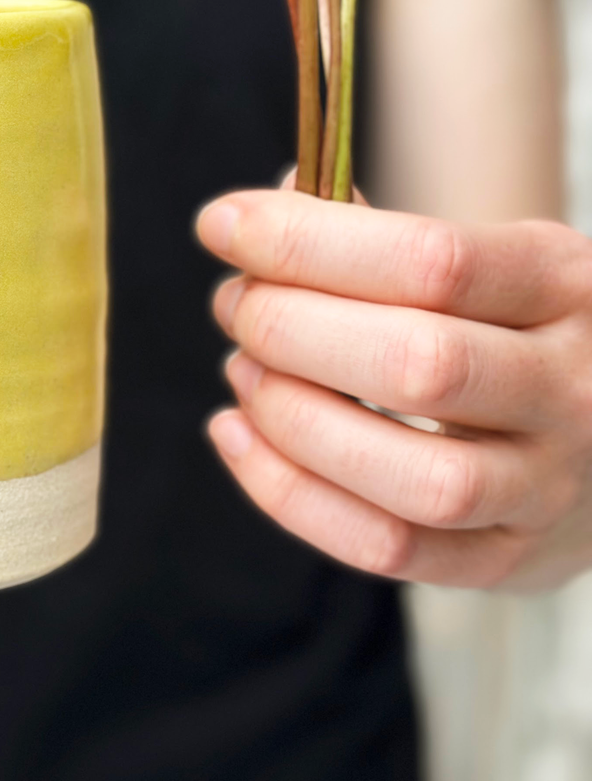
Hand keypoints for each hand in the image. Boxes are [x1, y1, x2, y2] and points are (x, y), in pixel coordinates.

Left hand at [196, 189, 591, 590]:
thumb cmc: (512, 326)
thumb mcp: (486, 259)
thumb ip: (375, 236)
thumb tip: (258, 218)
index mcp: (566, 285)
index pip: (432, 260)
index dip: (308, 241)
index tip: (223, 225)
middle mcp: (575, 389)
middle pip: (419, 364)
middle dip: (291, 328)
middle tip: (235, 304)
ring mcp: (548, 488)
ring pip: (416, 476)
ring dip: (293, 419)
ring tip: (242, 370)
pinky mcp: (507, 562)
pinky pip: (389, 549)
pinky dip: (288, 493)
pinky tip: (235, 433)